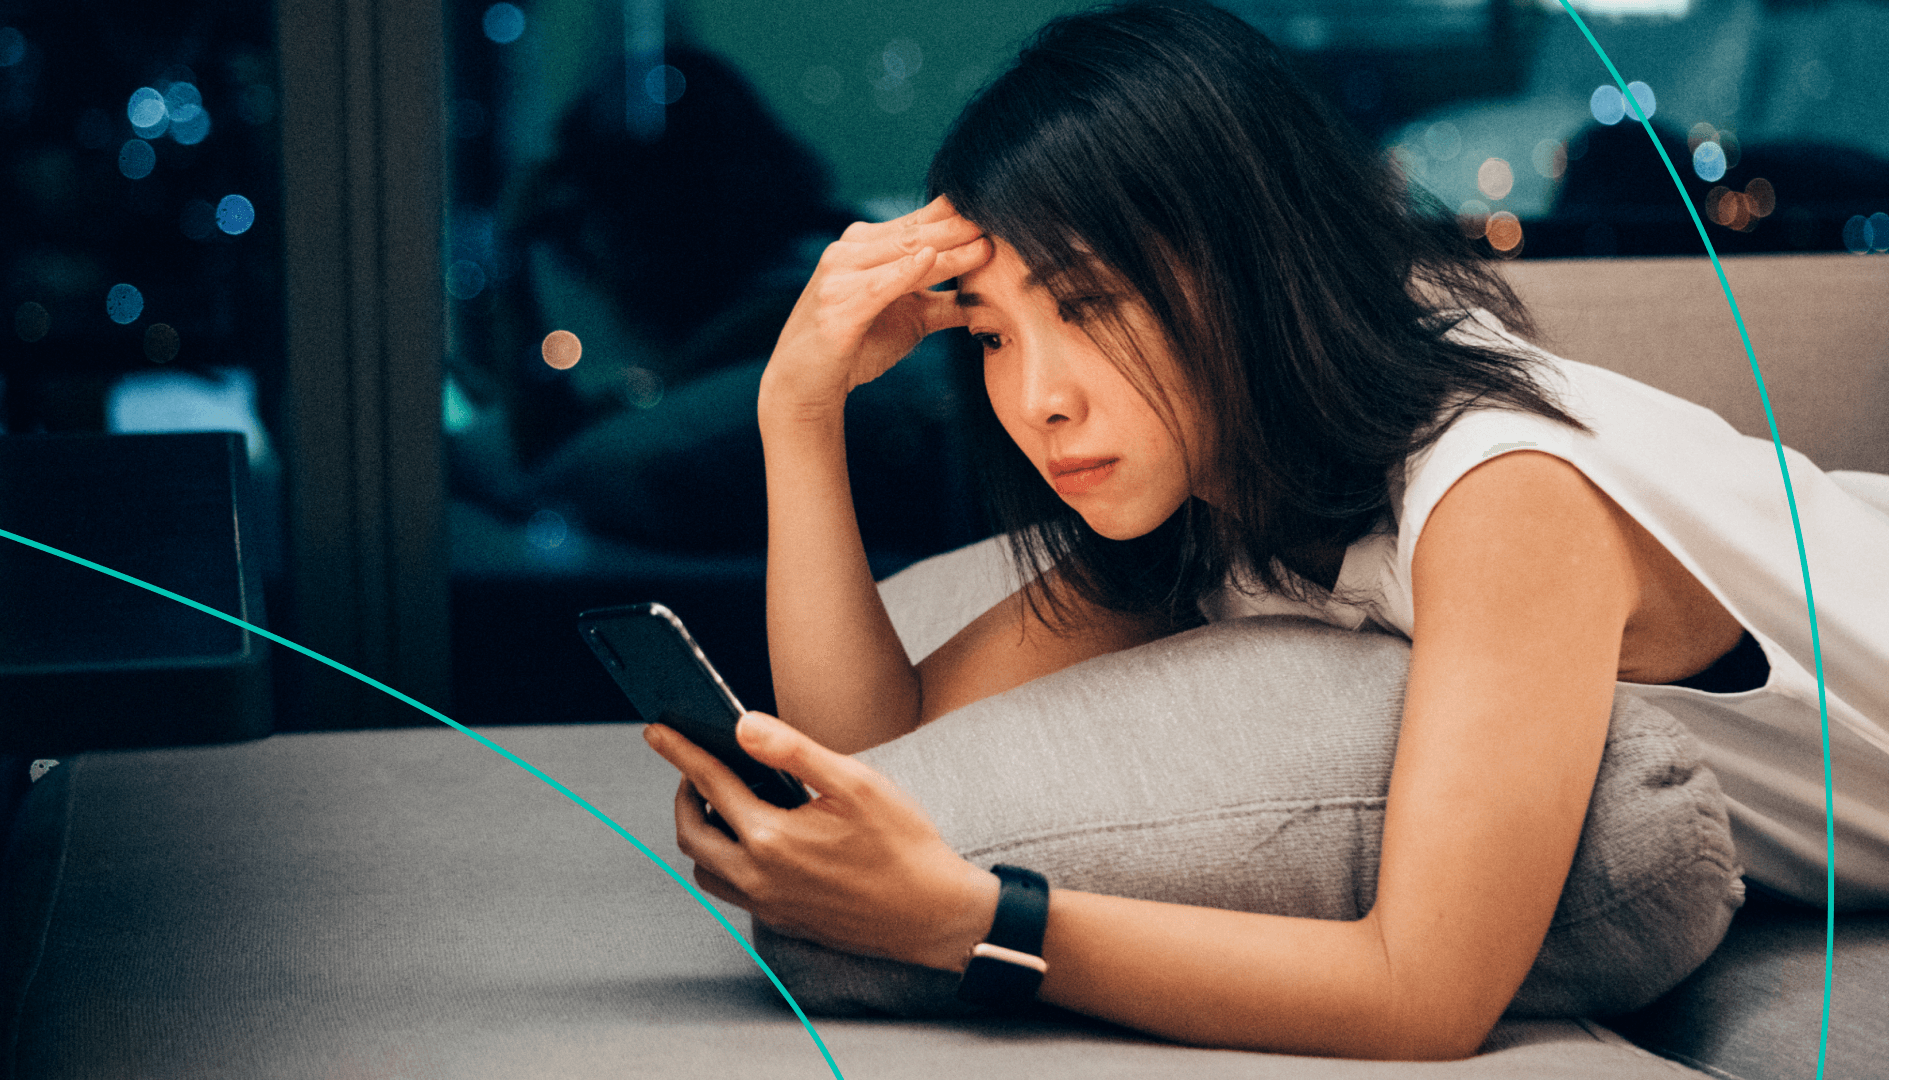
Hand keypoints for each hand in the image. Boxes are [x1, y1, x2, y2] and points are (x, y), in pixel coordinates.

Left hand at [645, 713, 1000, 970]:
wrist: (934, 915)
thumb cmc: (904, 847)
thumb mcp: (857, 783)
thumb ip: (794, 752)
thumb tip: (743, 725)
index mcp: (771, 838)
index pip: (708, 784)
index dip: (680, 752)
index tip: (657, 731)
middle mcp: (759, 878)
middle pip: (691, 833)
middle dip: (683, 794)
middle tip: (693, 767)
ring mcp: (769, 905)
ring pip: (705, 870)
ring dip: (700, 833)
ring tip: (719, 803)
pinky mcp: (783, 920)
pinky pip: (731, 891)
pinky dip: (724, 861)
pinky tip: (751, 841)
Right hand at [761, 196, 991, 415]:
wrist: (805, 384)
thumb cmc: (856, 347)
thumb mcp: (911, 319)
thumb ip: (946, 304)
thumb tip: (991, 299)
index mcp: (867, 245)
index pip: (919, 222)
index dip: (958, 216)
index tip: (999, 212)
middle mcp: (850, 250)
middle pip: (916, 233)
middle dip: (960, 227)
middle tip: (1002, 219)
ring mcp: (841, 274)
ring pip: (904, 254)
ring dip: (947, 248)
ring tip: (984, 245)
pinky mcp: (838, 305)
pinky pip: (878, 284)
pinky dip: (905, 270)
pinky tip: (931, 259)